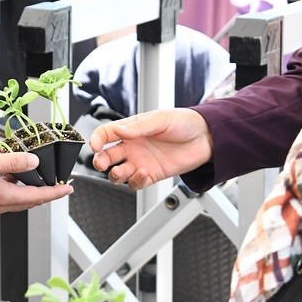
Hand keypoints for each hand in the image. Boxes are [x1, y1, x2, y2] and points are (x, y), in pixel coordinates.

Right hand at [0, 150, 71, 214]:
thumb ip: (14, 162)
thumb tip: (34, 163)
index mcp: (5, 198)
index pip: (39, 196)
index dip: (56, 192)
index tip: (68, 189)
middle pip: (30, 200)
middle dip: (46, 192)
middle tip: (57, 185)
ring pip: (17, 199)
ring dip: (29, 190)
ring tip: (36, 178)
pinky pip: (4, 197)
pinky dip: (14, 189)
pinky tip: (9, 177)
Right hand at [87, 109, 212, 189]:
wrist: (207, 138)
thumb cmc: (184, 122)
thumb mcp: (161, 119)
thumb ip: (138, 127)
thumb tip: (118, 130)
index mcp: (131, 129)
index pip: (106, 134)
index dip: (96, 139)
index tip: (95, 146)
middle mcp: (133, 146)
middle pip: (107, 156)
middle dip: (100, 161)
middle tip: (101, 163)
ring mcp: (141, 161)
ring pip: (118, 173)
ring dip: (115, 175)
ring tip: (121, 172)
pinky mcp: (152, 175)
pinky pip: (136, 182)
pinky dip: (136, 181)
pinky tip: (144, 173)